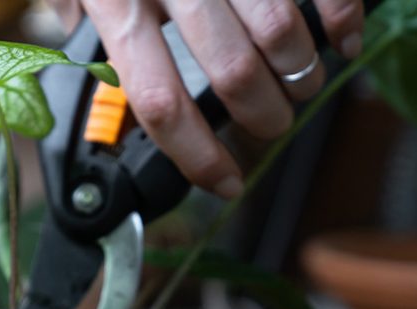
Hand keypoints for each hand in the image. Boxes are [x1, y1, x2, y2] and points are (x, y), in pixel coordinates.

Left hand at [51, 0, 363, 197]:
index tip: (222, 182)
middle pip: (233, 75)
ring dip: (303, 74)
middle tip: (272, 127)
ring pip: (283, 33)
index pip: (159, 100)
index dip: (196, 156)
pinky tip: (344, 36)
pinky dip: (342, 17)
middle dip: (263, 118)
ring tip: (305, 84)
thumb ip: (72, 2)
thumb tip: (74, 38)